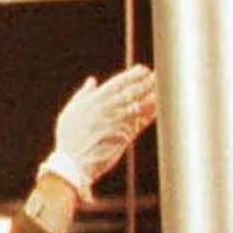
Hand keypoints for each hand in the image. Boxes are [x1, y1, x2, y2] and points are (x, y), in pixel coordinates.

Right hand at [41, 64, 157, 200]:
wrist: (72, 163)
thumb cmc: (69, 139)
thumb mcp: (69, 113)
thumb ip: (83, 95)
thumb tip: (92, 81)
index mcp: (95, 100)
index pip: (119, 82)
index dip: (134, 75)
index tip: (143, 69)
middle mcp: (108, 108)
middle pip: (133, 91)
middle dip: (147, 82)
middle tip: (158, 76)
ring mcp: (118, 121)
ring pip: (140, 104)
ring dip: (153, 95)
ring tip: (164, 88)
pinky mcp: (125, 136)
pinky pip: (142, 121)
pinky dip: (152, 113)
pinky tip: (160, 106)